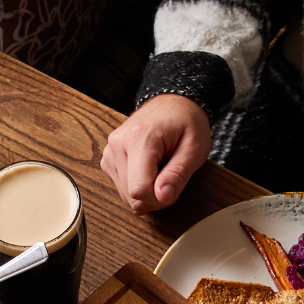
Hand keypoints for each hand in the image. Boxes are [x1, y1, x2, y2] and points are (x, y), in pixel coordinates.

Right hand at [101, 94, 211, 215]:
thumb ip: (179, 174)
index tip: (174, 187)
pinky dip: (139, 187)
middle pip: (132, 195)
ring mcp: (109, 154)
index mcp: (138, 138)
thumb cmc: (186, 123)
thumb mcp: (195, 147)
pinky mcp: (108, 161)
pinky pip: (123, 189)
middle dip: (155, 197)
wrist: (172, 105)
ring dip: (147, 193)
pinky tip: (150, 171)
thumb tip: (162, 197)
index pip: (139, 189)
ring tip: (161, 171)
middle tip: (171, 178)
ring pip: (126, 196)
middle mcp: (117, 146)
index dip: (160, 198)